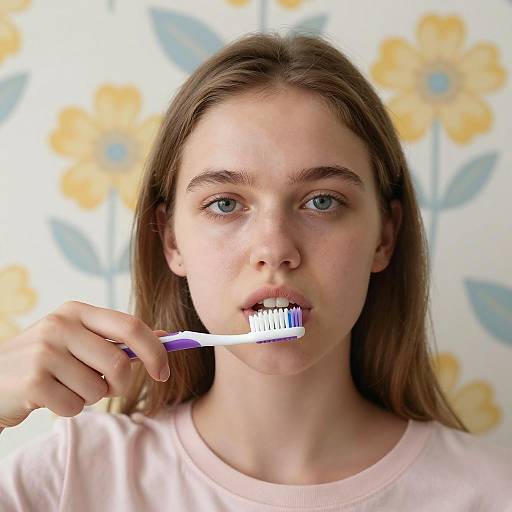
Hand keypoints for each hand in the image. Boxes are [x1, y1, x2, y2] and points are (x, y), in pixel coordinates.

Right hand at [0, 301, 169, 428]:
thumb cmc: (45, 360)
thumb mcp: (78, 339)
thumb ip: (118, 338)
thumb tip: (165, 337)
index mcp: (77, 311)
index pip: (131, 326)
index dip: (154, 350)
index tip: (163, 372)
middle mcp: (61, 325)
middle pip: (118, 363)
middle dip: (120, 384)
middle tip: (106, 387)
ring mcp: (45, 352)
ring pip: (98, 389)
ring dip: (89, 397)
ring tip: (65, 386)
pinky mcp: (32, 381)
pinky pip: (75, 406)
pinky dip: (69, 408)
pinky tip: (49, 397)